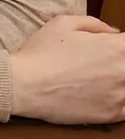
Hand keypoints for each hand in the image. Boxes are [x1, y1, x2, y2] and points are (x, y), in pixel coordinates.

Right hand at [9, 15, 124, 124]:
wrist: (24, 85)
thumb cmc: (40, 53)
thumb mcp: (62, 24)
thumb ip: (94, 24)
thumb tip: (114, 32)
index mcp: (117, 47)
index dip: (120, 46)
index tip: (111, 50)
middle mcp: (124, 71)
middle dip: (119, 63)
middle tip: (102, 66)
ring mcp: (119, 95)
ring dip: (120, 82)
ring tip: (102, 81)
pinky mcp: (111, 115)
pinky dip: (120, 102)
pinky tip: (107, 97)